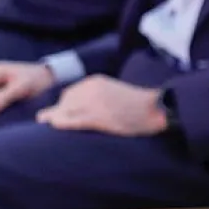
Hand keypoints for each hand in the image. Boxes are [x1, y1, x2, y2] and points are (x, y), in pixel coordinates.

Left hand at [36, 76, 166, 135]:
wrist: (157, 109)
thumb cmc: (138, 107)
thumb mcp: (114, 94)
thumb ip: (95, 97)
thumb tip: (75, 108)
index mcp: (96, 81)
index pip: (70, 94)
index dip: (64, 106)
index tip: (61, 116)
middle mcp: (92, 89)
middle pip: (65, 101)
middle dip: (59, 112)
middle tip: (51, 122)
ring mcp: (94, 103)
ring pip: (65, 111)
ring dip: (56, 119)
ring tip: (51, 125)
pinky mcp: (98, 117)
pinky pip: (72, 120)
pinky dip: (61, 123)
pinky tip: (55, 126)